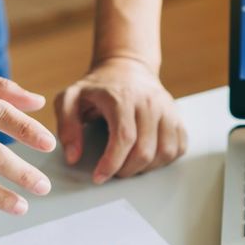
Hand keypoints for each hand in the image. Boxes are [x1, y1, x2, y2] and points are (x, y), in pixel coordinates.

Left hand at [55, 57, 186, 182]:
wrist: (127, 68)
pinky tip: (148, 158)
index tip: (99, 177)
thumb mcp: (71, 98)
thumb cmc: (98, 87)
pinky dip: (164, 160)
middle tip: (114, 172)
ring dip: (146, 168)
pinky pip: (178, 148)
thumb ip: (67, 126)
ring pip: (165, 152)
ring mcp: (167, 110)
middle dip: (127, 170)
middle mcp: (149, 102)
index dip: (112, 163)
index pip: (124, 138)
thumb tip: (73, 156)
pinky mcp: (177, 117)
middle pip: (145, 150)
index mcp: (122, 97)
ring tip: (130, 165)